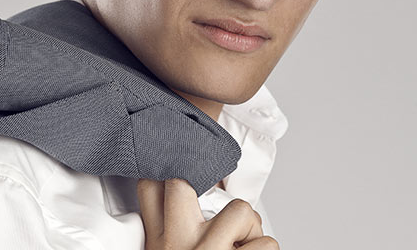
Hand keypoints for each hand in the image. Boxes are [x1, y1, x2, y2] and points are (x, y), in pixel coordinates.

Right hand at [137, 178, 279, 249]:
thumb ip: (169, 238)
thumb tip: (182, 211)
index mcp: (160, 246)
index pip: (149, 189)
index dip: (163, 174)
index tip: (179, 174)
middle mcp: (179, 244)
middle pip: (185, 184)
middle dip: (204, 190)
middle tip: (216, 213)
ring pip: (242, 210)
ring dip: (251, 230)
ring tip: (244, 248)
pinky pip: (267, 244)